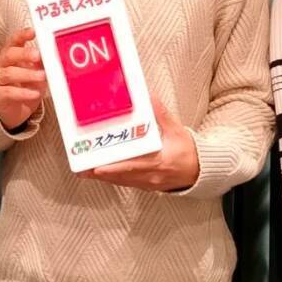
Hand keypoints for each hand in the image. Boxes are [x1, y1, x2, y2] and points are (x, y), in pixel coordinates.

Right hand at [0, 28, 47, 130]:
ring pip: (9, 73)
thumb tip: (54, 56)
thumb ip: (41, 64)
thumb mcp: (36, 74)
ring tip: (42, 76)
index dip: (22, 35)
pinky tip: (34, 93)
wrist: (16, 112)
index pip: (13, 41)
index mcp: (9, 55)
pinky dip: (23, 92)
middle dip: (25, 54)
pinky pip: (8, 92)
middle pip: (9, 54)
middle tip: (38, 55)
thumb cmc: (26, 88)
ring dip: (27, 74)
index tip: (32, 32)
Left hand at [78, 96, 199, 191]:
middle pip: (120, 177)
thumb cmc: (188, 151)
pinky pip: (125, 182)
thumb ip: (162, 114)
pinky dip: (112, 177)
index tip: (98, 167)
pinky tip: (100, 172)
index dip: (114, 169)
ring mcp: (147, 183)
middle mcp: (150, 177)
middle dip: (99, 173)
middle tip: (81, 169)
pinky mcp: (145, 185)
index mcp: (158, 164)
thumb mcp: (177, 130)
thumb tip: (149, 97)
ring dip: (102, 176)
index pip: (133, 167)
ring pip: (120, 181)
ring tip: (84, 170)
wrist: (199, 171)